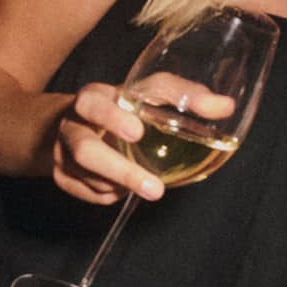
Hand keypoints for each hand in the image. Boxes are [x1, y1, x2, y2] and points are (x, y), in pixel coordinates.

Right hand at [52, 77, 235, 205]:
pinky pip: (86, 193)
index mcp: (92, 98)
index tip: (138, 132)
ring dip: (119, 185)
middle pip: (83, 149)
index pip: (93, 102)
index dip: (111, 117)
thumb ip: (184, 95)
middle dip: (118, 169)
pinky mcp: (60, 176)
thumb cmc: (122, 105)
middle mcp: (72, 125)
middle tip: (154, 187)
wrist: (74, 122)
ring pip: (85, 177)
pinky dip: (109, 194)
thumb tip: (226, 107)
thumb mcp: (149, 92)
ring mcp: (62, 153)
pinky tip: (123, 189)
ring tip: (151, 188)